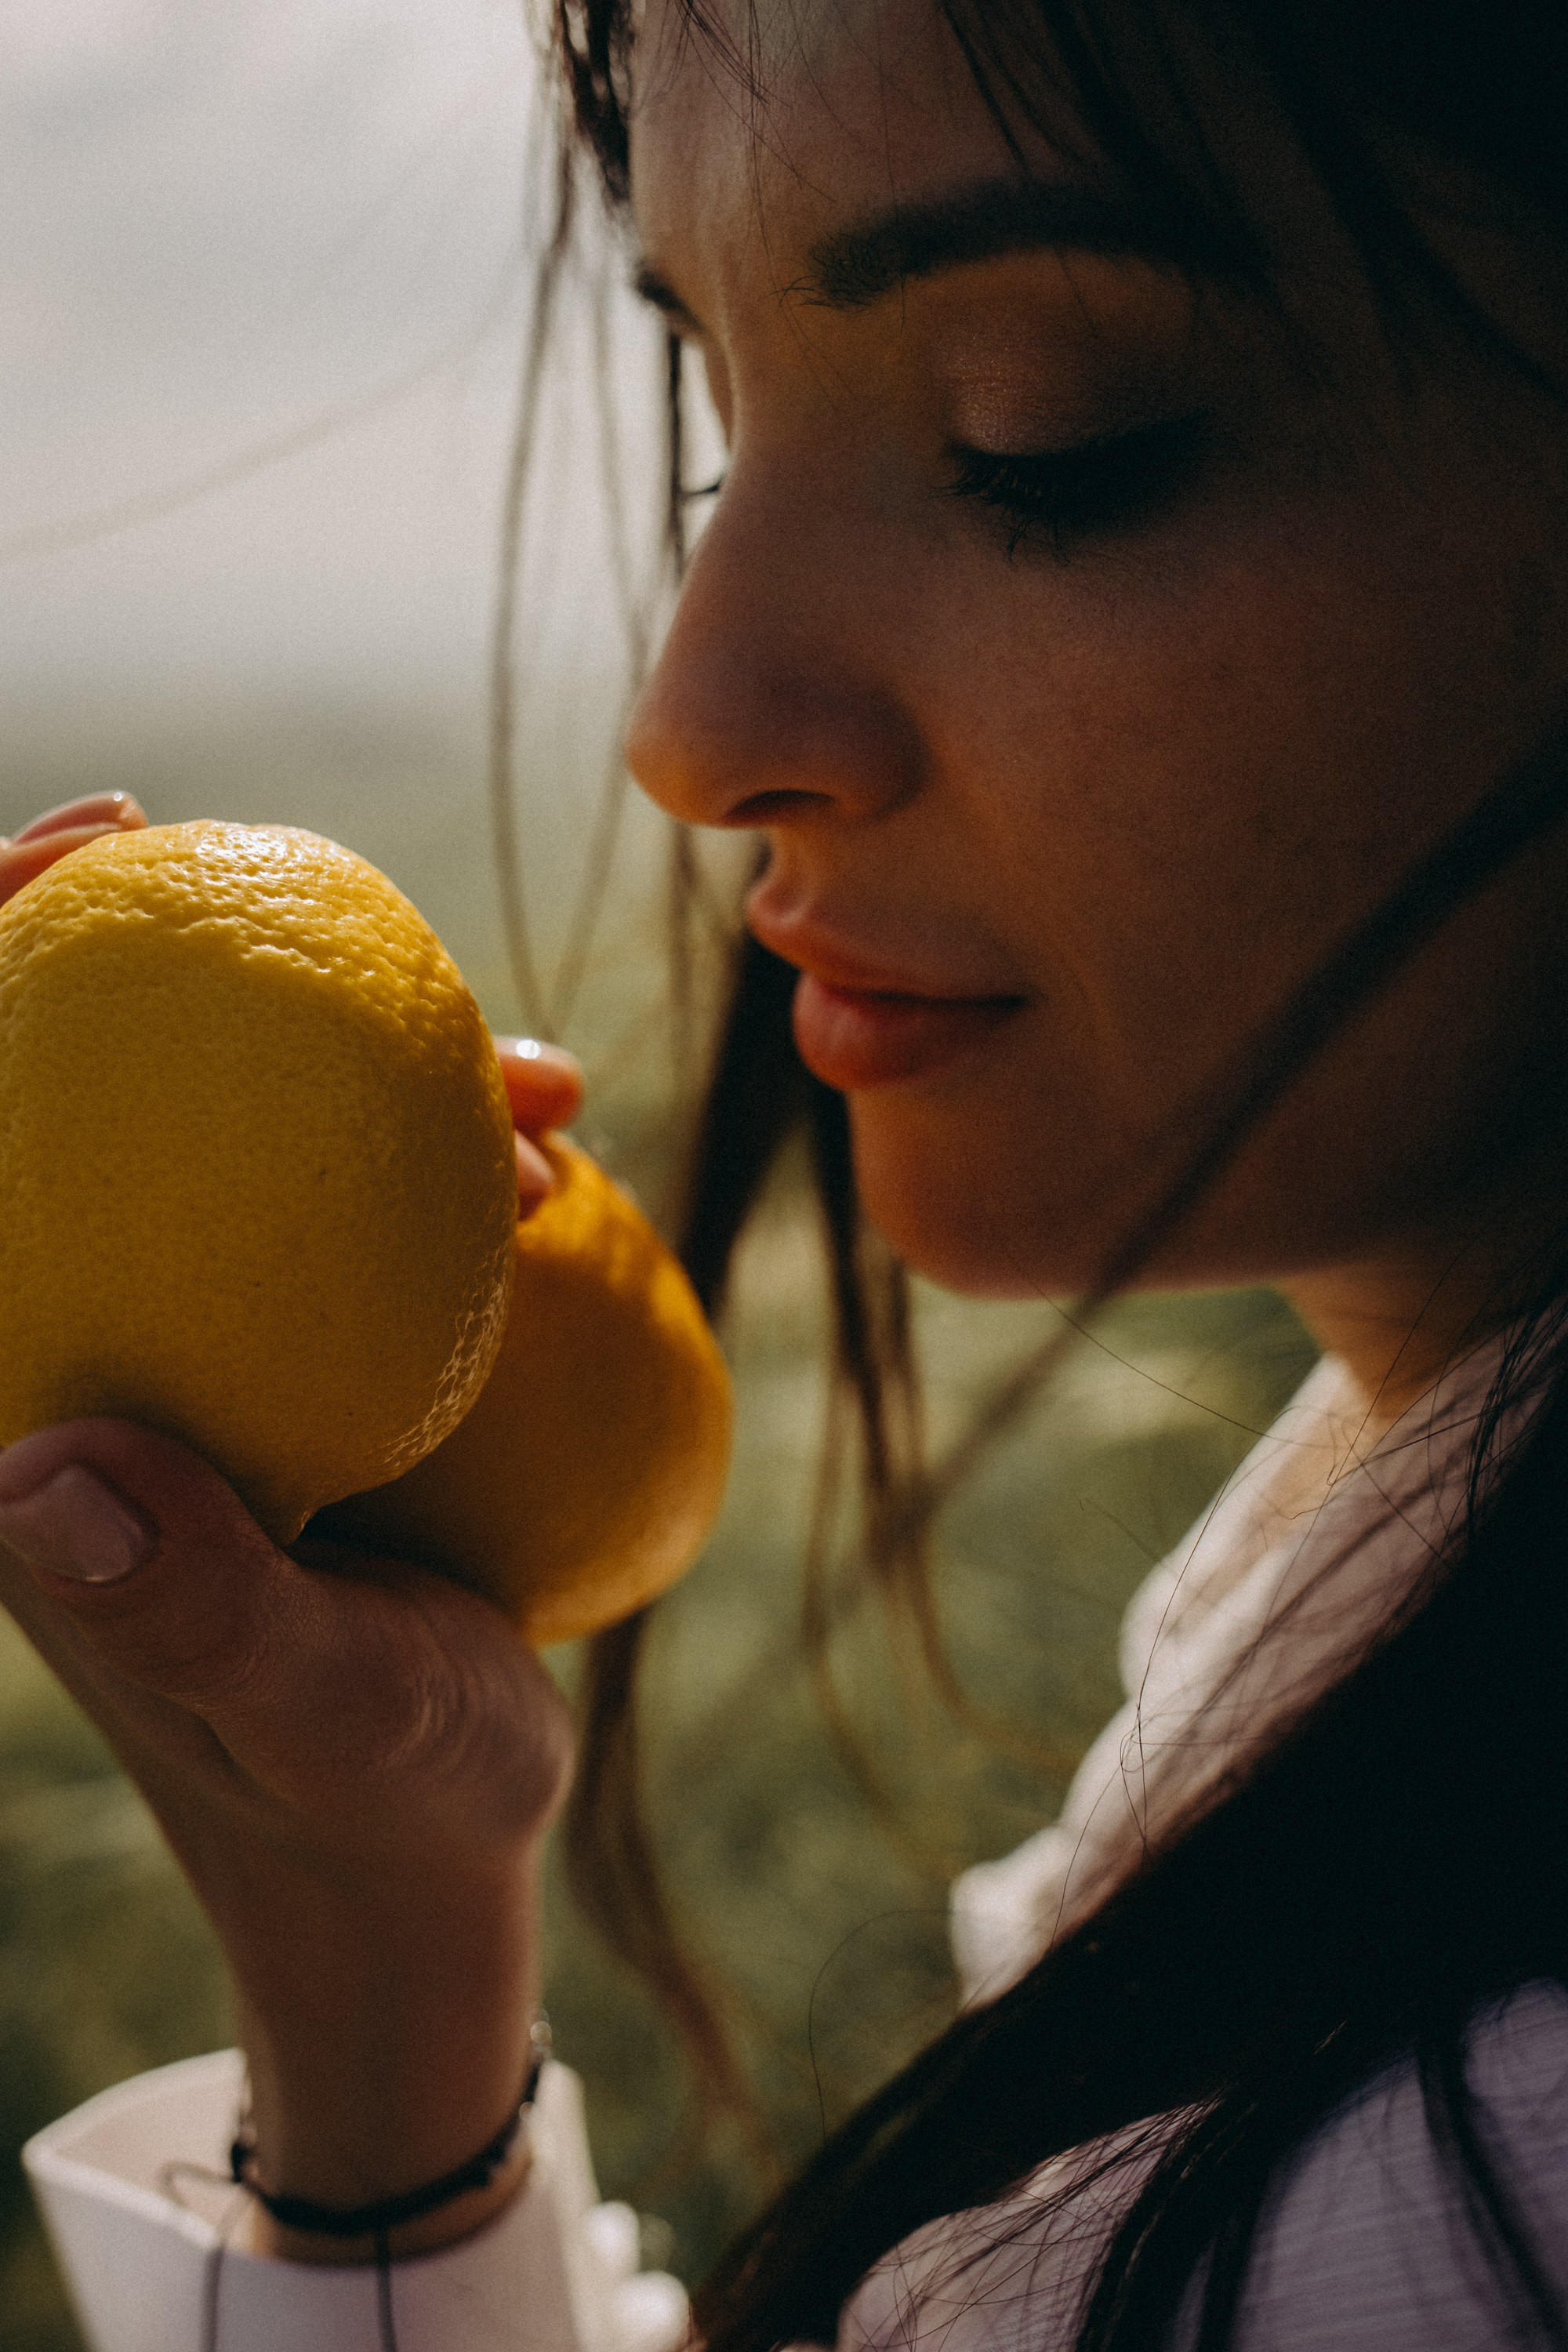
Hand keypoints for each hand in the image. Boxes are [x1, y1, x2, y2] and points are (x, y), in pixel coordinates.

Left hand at [0, 799, 585, 2258]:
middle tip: (238, 844)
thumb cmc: (370, 1793)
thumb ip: (198, 1608)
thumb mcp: (314, 1711)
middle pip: (66, 1099)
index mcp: (23, 1425)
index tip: (80, 859)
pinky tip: (561, 1152)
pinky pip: (347, 1205)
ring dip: (357, 1064)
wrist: (423, 1847)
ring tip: (539, 1095)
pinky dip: (443, 1149)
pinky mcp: (292, 1369)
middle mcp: (86, 1363)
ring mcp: (193, 1358)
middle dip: (109, 945)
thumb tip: (38, 1477)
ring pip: (226, 1137)